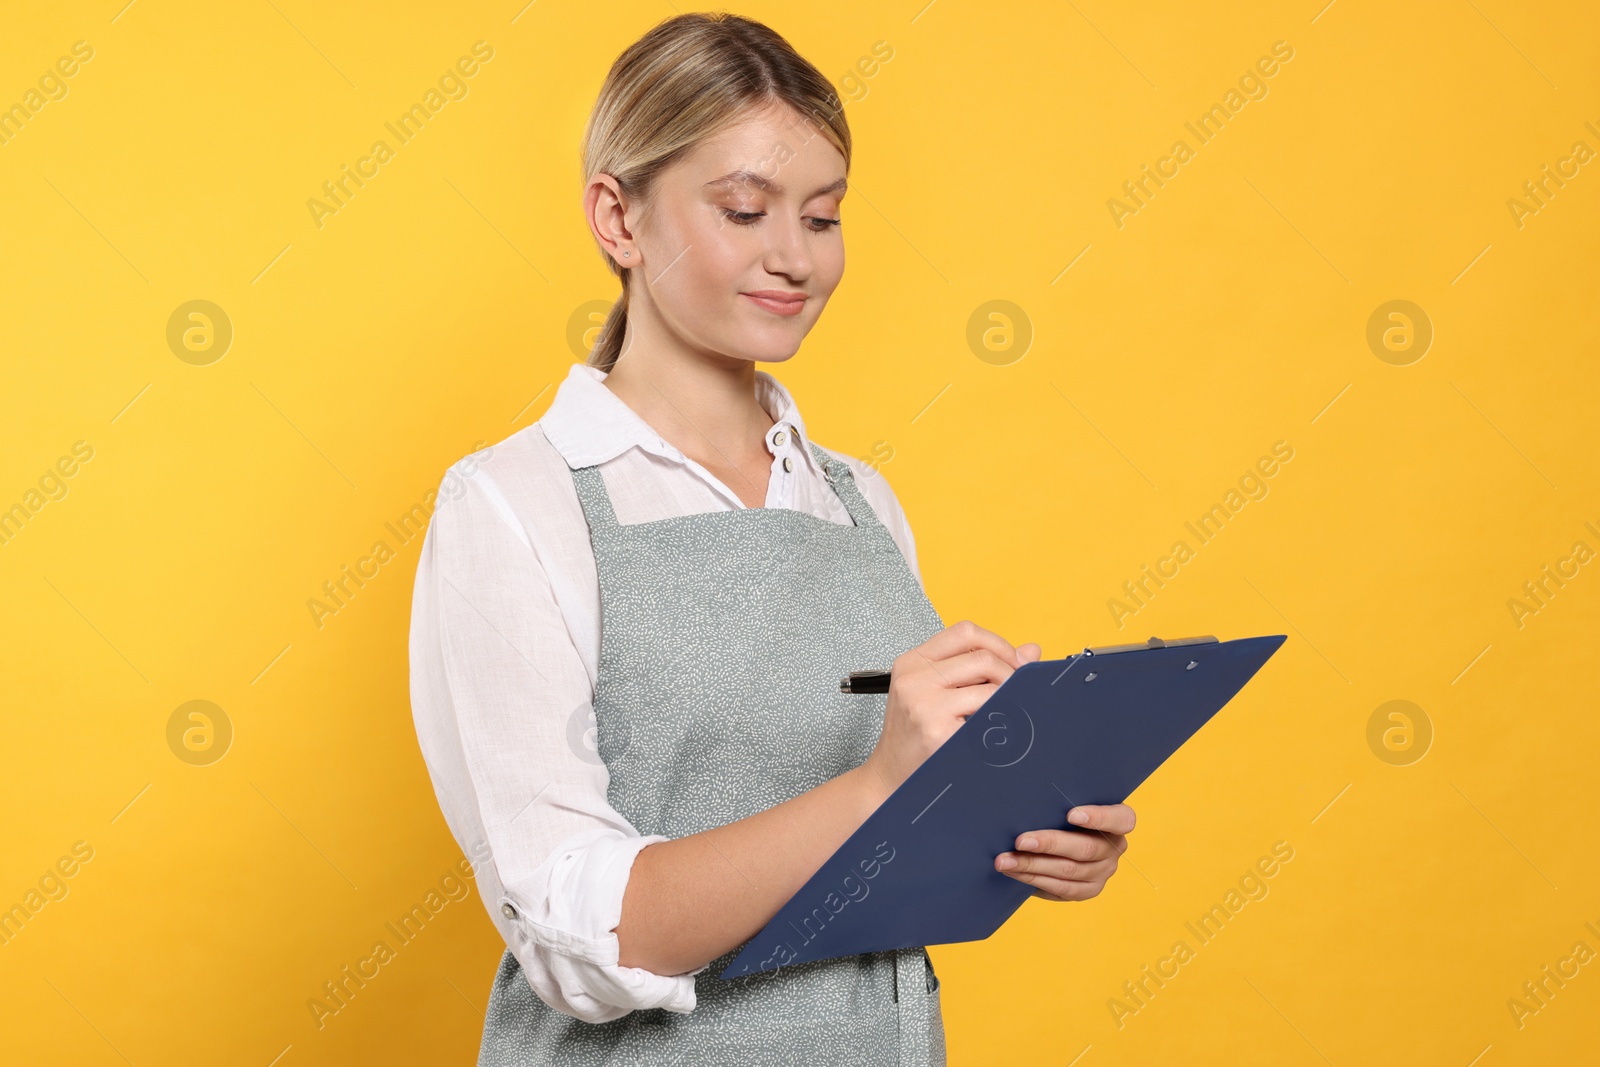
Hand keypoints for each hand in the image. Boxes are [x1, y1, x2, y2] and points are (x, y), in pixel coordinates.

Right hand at [861, 620, 1042, 797]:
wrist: (890, 775)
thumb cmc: (914, 734)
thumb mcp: (935, 691)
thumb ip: (978, 668)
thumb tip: (1031, 651)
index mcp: (913, 662)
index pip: (965, 632)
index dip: (998, 644)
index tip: (1013, 664)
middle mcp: (914, 679)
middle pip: (983, 658)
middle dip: (1011, 675)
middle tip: (1016, 695)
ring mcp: (925, 705)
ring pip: (991, 689)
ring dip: (1007, 702)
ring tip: (1001, 716)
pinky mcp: (938, 733)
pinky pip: (988, 720)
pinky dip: (999, 725)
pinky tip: (991, 734)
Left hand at [994, 803, 1134, 901]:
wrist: (1065, 841)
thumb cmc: (1062, 811)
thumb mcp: (1069, 802)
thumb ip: (1060, 802)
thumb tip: (1027, 796)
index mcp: (1119, 821)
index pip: (1121, 819)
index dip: (1098, 817)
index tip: (1070, 814)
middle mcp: (1115, 848)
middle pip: (1086, 849)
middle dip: (1049, 844)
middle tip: (1019, 841)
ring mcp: (1103, 872)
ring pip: (1068, 871)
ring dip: (1032, 866)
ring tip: (1005, 861)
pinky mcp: (1088, 890)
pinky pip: (1060, 888)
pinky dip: (1033, 879)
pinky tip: (1013, 872)